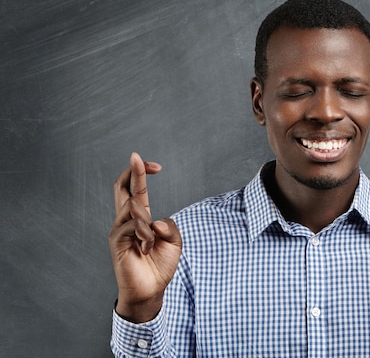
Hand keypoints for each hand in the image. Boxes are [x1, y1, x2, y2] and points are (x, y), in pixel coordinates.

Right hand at [109, 152, 181, 322]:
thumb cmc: (160, 266)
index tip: (156, 165)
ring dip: (146, 218)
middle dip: (132, 171)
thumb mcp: (174, 241)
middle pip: (121, 187)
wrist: (151, 290)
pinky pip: (133, 226)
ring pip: (131, 206)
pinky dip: (145, 234)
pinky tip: (146, 248)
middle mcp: (126, 220)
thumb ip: (169, 226)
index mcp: (140, 217)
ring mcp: (119, 229)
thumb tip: (155, 221)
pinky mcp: (116, 241)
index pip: (135, 188)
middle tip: (137, 158)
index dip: (142, 172)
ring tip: (150, 240)